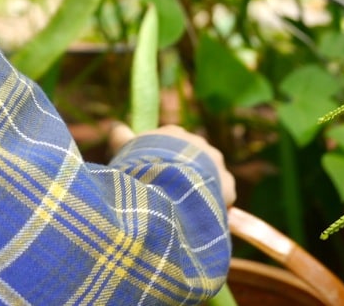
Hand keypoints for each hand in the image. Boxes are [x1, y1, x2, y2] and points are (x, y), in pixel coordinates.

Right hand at [110, 122, 236, 208]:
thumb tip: (115, 125)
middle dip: (183, 173)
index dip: (161, 160)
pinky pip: (221, 197)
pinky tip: (200, 218)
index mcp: (174, 133)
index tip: (154, 174)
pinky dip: (212, 205)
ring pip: (208, 177)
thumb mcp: (125, 148)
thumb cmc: (144, 164)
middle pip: (191, 160)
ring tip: (185, 209)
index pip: (170, 143)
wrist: (171, 184)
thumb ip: (120, 136)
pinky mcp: (228, 185)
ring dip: (199, 189)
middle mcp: (198, 143)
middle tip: (169, 193)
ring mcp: (215, 163)